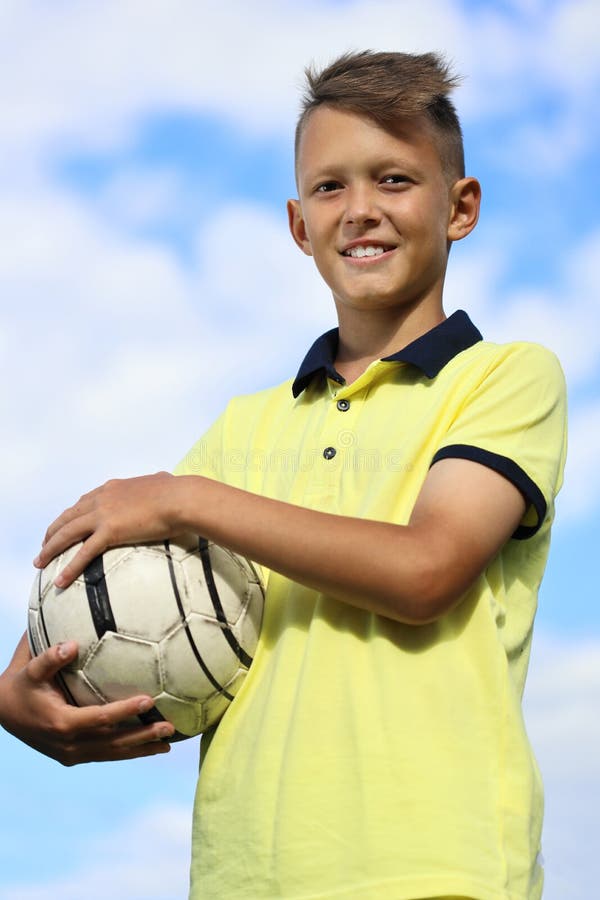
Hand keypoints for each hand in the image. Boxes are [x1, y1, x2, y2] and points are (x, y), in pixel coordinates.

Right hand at [0, 633, 174, 764]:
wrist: (2, 712)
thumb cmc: (20, 685)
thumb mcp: (30, 669)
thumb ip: (50, 657)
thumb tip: (73, 644)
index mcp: (61, 723)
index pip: (100, 718)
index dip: (125, 710)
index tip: (149, 700)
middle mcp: (69, 744)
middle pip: (113, 743)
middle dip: (143, 736)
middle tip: (170, 727)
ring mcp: (71, 754)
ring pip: (112, 754)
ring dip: (141, 749)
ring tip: (169, 742)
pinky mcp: (73, 757)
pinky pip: (106, 756)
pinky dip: (128, 753)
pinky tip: (149, 748)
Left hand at [33, 472, 180, 587]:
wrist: (180, 498)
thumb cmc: (177, 491)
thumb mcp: (162, 481)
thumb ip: (157, 482)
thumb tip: (165, 479)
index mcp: (112, 488)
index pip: (83, 502)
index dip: (70, 516)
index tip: (63, 526)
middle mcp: (102, 498)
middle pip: (67, 517)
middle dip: (52, 533)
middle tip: (43, 546)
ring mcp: (103, 514)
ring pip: (67, 534)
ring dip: (50, 550)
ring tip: (39, 564)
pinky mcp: (109, 531)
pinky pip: (83, 553)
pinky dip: (69, 568)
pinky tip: (60, 582)